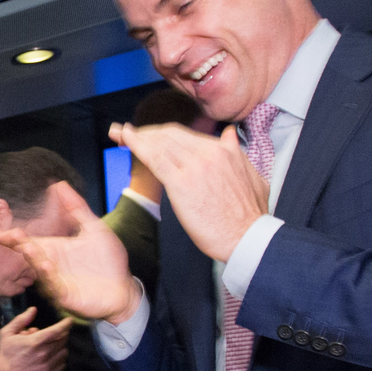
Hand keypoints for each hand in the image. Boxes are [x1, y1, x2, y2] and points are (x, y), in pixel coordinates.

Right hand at [0, 183, 138, 325]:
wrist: (124, 288)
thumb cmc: (108, 261)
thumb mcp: (94, 228)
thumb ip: (77, 207)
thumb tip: (60, 184)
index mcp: (54, 249)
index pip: (28, 241)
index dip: (11, 238)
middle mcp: (51, 265)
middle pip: (30, 254)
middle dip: (19, 245)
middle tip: (12, 235)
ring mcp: (57, 281)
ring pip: (39, 270)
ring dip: (33, 259)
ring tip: (28, 247)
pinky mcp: (66, 295)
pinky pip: (54, 286)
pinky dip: (49, 277)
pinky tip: (46, 265)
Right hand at [0, 306, 71, 370]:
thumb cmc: (5, 354)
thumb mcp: (7, 333)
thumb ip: (21, 320)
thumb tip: (33, 309)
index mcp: (35, 342)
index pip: (57, 330)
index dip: (66, 324)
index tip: (69, 321)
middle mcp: (44, 354)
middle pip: (62, 340)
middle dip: (61, 335)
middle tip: (55, 334)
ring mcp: (47, 367)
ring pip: (63, 353)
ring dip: (61, 347)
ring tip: (52, 347)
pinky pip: (62, 366)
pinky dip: (60, 360)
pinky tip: (51, 359)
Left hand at [110, 122, 266, 263]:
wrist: (249, 238)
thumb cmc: (250, 216)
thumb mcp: (253, 176)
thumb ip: (236, 153)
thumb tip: (229, 135)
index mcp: (224, 150)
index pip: (184, 135)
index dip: (160, 134)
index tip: (147, 135)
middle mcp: (209, 153)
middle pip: (169, 135)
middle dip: (144, 133)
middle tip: (125, 133)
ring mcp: (195, 166)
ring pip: (159, 143)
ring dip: (136, 136)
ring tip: (118, 133)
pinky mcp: (182, 183)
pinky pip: (154, 158)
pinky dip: (136, 145)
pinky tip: (124, 139)